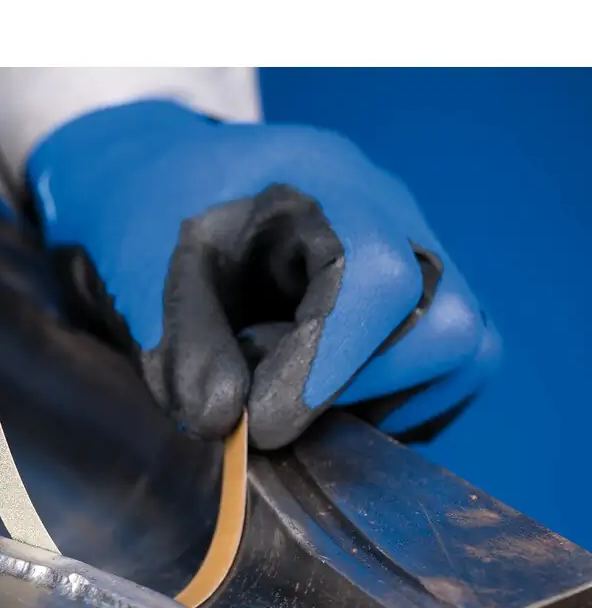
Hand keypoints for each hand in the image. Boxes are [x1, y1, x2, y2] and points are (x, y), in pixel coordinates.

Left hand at [30, 101, 500, 448]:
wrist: (172, 186)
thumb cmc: (157, 216)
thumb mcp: (146, 270)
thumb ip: (183, 346)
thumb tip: (224, 423)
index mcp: (325, 184)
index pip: (375, 277)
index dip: (325, 366)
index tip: (260, 423)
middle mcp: (395, 216)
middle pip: (448, 327)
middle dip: (351, 389)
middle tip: (266, 405)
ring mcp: (419, 257)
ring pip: (461, 357)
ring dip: (371, 404)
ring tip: (286, 393)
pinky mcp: (421, 305)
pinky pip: (442, 377)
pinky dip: (381, 406)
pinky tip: (310, 393)